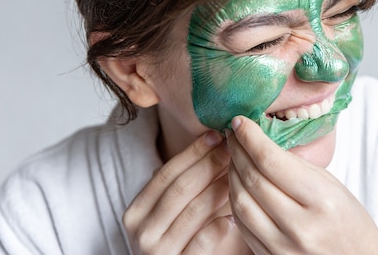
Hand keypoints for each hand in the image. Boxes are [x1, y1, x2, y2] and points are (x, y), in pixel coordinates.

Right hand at [123, 130, 234, 254]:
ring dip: (220, 187)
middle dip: (209, 164)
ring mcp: (157, 251)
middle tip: (233, 148)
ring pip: (194, 210)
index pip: (167, 173)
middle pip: (180, 188)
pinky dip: (219, 226)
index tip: (216, 134)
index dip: (193, 152)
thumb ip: (185, 184)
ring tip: (240, 172)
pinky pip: (201, 242)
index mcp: (137, 210)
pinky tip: (234, 215)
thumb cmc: (180, 240)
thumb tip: (214, 140)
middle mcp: (141, 231)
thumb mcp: (173, 211)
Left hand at [226, 116, 377, 254]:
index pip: (272, 161)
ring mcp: (282, 246)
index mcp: (320, 200)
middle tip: (232, 134)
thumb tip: (260, 141)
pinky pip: (242, 224)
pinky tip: (238, 183)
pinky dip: (235, 199)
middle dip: (237, 151)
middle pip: (252, 179)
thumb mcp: (330, 184)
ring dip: (231, 174)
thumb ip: (295, 165)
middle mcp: (299, 226)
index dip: (250, 137)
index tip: (240, 121)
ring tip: (234, 156)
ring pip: (240, 203)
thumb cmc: (349, 219)